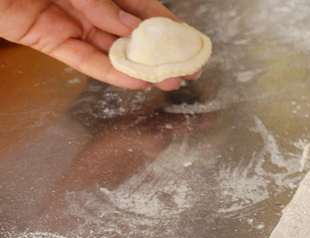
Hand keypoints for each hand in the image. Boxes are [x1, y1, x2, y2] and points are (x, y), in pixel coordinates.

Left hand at [0, 0, 200, 90]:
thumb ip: (98, 1)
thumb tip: (130, 28)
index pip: (138, 4)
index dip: (164, 22)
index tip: (187, 39)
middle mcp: (84, 2)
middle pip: (129, 30)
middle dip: (159, 51)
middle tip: (186, 69)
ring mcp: (66, 21)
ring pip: (111, 49)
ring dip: (141, 68)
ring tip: (169, 82)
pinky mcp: (46, 39)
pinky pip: (83, 60)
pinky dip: (109, 72)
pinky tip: (134, 81)